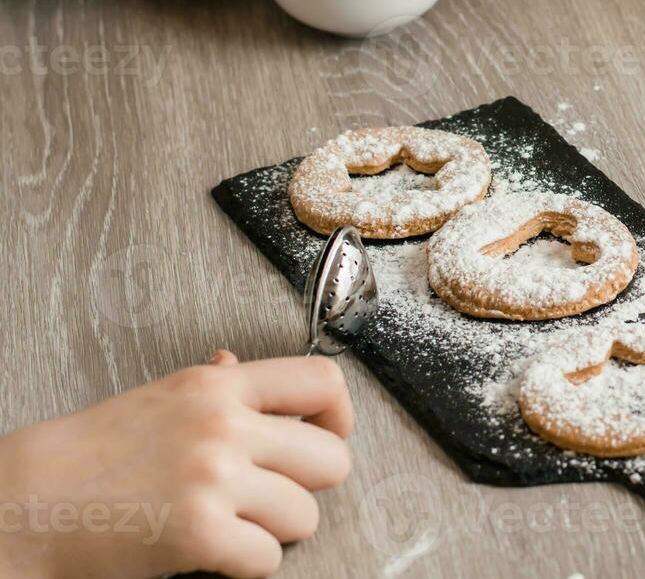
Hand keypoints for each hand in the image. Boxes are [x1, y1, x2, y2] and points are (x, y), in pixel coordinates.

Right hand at [0, 351, 352, 578]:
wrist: (28, 501)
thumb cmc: (93, 453)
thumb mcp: (160, 397)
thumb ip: (213, 384)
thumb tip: (236, 360)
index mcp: (219, 387)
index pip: (322, 382)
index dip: (339, 416)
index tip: (328, 434)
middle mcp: (225, 427)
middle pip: (331, 460)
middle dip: (308, 486)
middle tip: (272, 494)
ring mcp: (215, 480)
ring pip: (304, 516)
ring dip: (274, 530)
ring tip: (232, 523)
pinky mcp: (201, 534)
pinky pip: (268, 558)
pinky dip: (247, 564)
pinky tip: (215, 551)